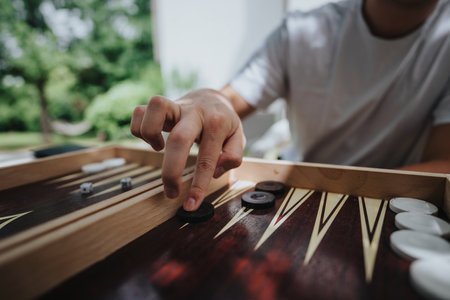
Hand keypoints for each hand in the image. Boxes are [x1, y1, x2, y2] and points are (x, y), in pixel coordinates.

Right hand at [131, 89, 244, 210]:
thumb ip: (233, 155)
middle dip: (171, 171)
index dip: (198, 185)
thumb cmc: (223, 122)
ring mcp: (176, 106)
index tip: (191, 204)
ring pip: (155, 107)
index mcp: (217, 123)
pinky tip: (153, 140)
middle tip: (170, 192)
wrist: (212, 97)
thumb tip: (215, 171)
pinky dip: (139, 128)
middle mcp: (195, 113)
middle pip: (179, 139)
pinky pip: (140, 111)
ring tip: (159, 148)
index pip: (207, 159)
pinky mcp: (160, 106)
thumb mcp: (238, 137)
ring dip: (150, 133)